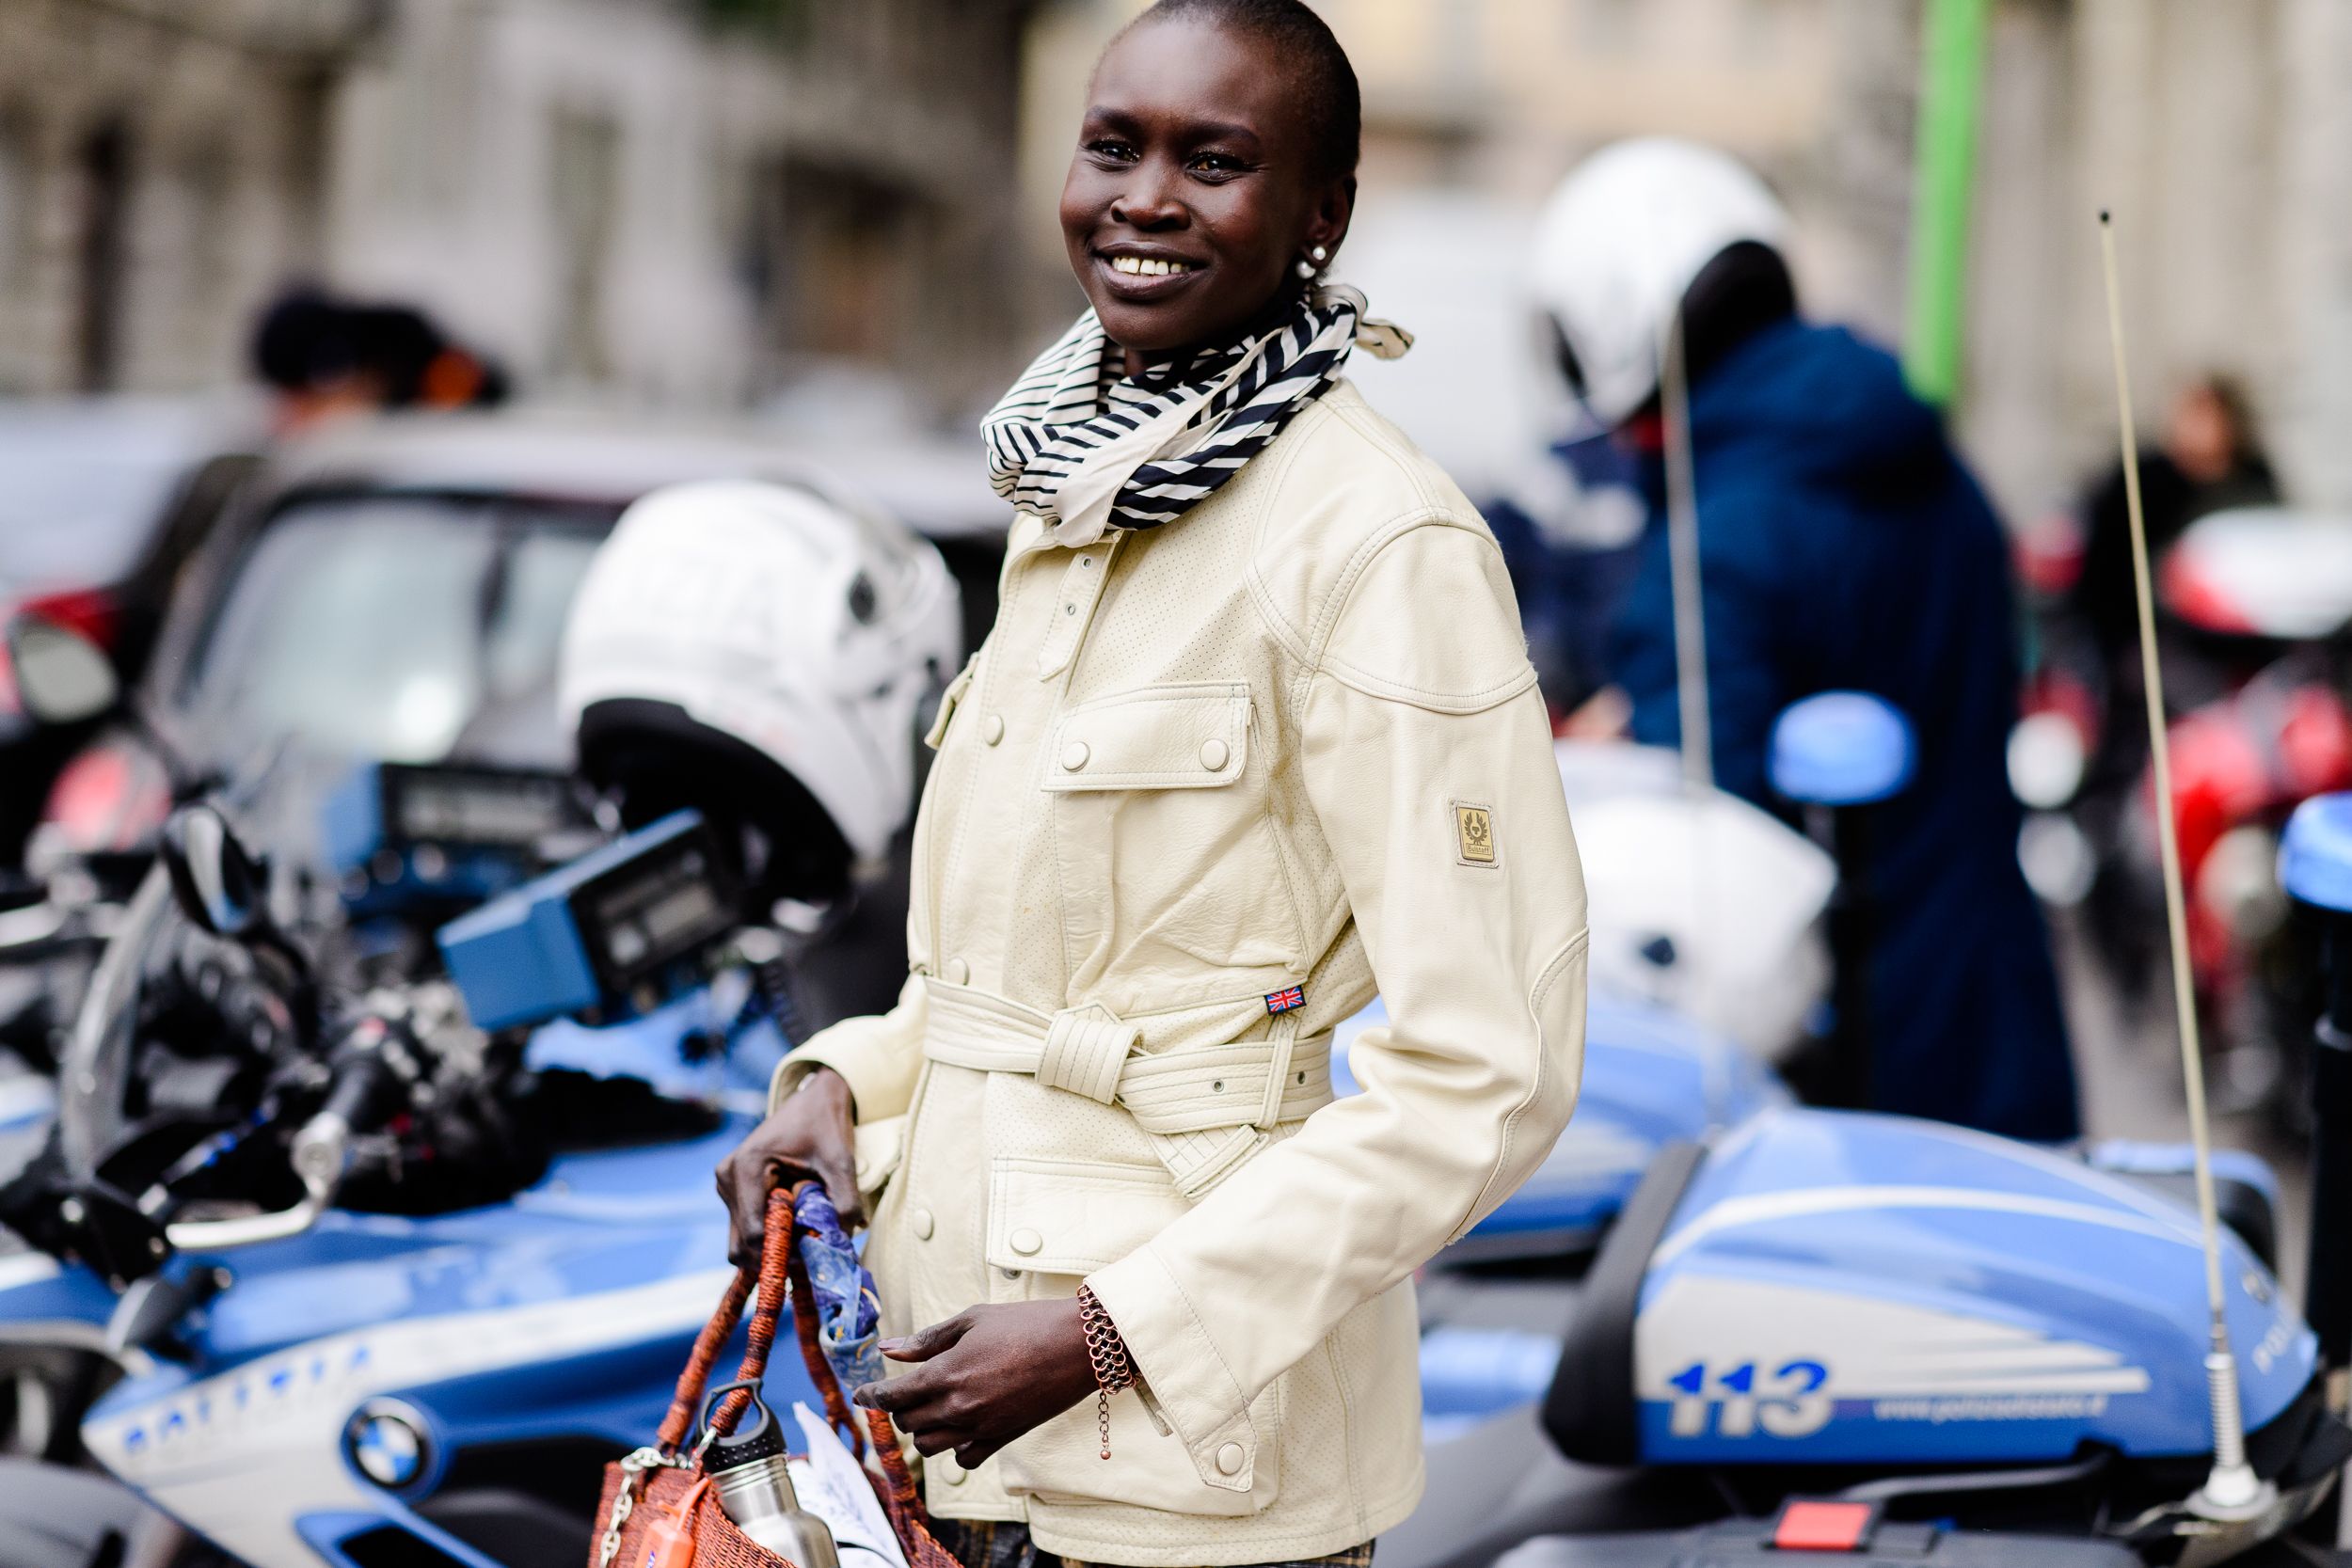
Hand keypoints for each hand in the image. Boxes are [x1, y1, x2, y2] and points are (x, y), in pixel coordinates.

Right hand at [714, 1066, 858, 1267]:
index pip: (754, 1231)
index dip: (782, 1252)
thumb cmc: (826, 1126)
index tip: (811, 1255)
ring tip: (804, 1236)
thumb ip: (845, 1201)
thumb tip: (842, 1240)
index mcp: (747, 1166)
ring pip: (741, 1241)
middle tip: (808, 1254)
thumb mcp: (840, 1161)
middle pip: (741, 1243)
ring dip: (771, 1247)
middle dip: (774, 1255)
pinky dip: (768, 1237)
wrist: (814, 1101)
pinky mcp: (734, 1192)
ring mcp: (727, 1186)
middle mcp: (727, 1177)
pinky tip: (795, 1227)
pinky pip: (745, 1229)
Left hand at [852, 1300, 1098, 1469]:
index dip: (870, 1396)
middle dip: (900, 1407)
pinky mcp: (1002, 1439)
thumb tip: (888, 1349)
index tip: (861, 1394)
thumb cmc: (1025, 1323)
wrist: (1077, 1345)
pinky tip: (961, 1427)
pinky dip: (955, 1448)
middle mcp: (958, 1406)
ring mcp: (980, 1427)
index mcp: (946, 1372)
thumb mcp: (972, 1319)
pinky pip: (963, 1459)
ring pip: (929, 1445)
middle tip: (907, 1391)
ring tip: (932, 1409)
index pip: (892, 1396)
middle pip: (908, 1422)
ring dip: (923, 1429)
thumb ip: (927, 1340)